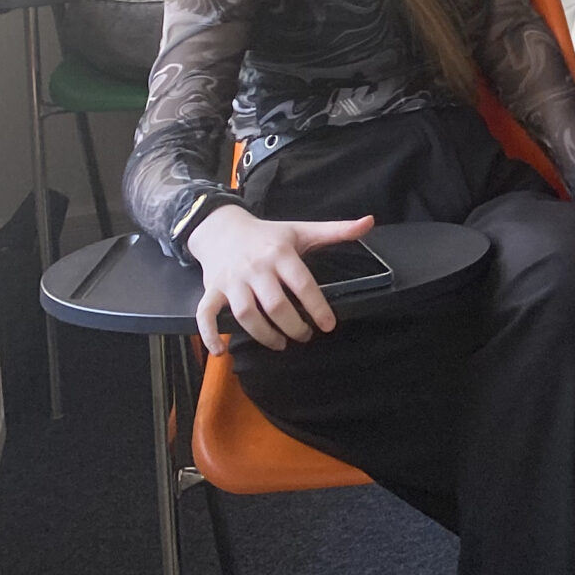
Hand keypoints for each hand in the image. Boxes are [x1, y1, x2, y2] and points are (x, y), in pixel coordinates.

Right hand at [187, 207, 372, 352]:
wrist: (222, 228)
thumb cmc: (268, 234)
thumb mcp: (302, 229)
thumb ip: (336, 230)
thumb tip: (369, 222)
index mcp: (280, 253)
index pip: (302, 283)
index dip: (317, 307)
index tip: (329, 325)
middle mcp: (255, 268)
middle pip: (275, 305)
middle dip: (293, 326)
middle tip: (305, 336)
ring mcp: (231, 281)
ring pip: (245, 314)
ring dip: (264, 335)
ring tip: (280, 343)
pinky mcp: (211, 290)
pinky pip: (205, 315)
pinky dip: (210, 335)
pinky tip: (221, 351)